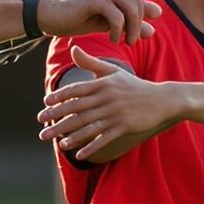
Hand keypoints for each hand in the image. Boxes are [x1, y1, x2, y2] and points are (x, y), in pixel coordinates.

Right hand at [36, 0, 196, 43]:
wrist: (50, 15)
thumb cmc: (80, 17)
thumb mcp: (110, 22)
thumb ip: (132, 21)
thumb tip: (156, 25)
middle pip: (142, 3)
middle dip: (141, 26)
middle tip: (134, 42)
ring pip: (133, 9)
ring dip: (132, 31)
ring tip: (125, 42)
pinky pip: (117, 16)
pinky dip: (119, 31)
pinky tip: (114, 39)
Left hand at [36, 47, 174, 157]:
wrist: (162, 99)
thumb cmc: (134, 86)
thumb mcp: (113, 72)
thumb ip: (91, 62)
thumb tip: (73, 48)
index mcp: (103, 84)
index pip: (76, 90)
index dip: (59, 97)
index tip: (45, 104)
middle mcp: (107, 98)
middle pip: (78, 110)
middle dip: (58, 119)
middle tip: (41, 127)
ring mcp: (116, 113)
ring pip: (89, 126)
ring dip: (72, 136)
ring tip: (58, 143)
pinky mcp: (125, 126)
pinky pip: (104, 138)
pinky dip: (91, 147)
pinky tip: (79, 154)